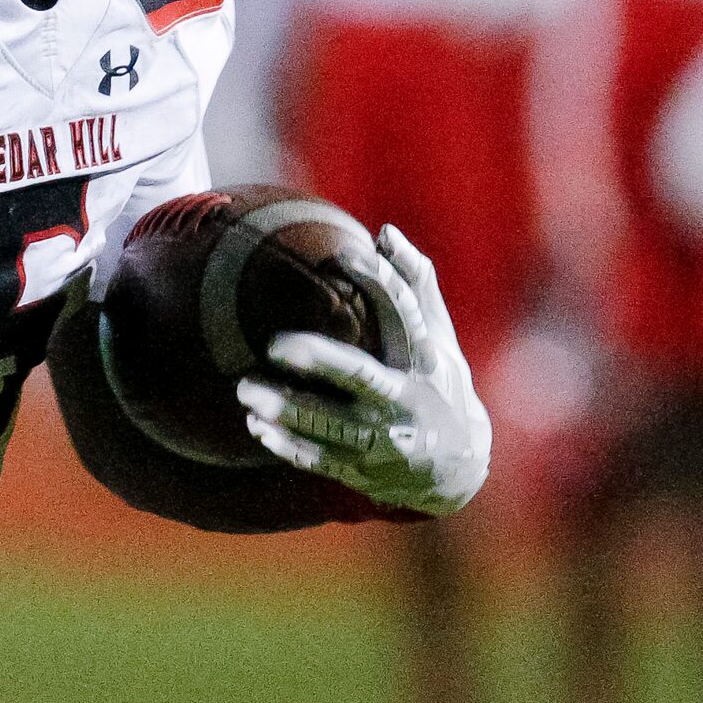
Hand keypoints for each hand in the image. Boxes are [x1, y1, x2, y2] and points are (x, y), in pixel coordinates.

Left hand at [235, 226, 490, 515]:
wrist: (457, 470)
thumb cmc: (439, 384)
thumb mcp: (440, 340)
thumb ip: (415, 288)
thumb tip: (385, 232)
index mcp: (425, 360)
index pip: (402, 314)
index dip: (377, 282)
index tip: (340, 255)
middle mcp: (406, 398)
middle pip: (360, 374)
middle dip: (319, 359)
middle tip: (273, 343)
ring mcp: (385, 438)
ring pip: (332, 425)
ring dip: (288, 408)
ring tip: (245, 389)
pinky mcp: (363, 468)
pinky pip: (320, 459)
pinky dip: (287, 445)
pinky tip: (255, 426)